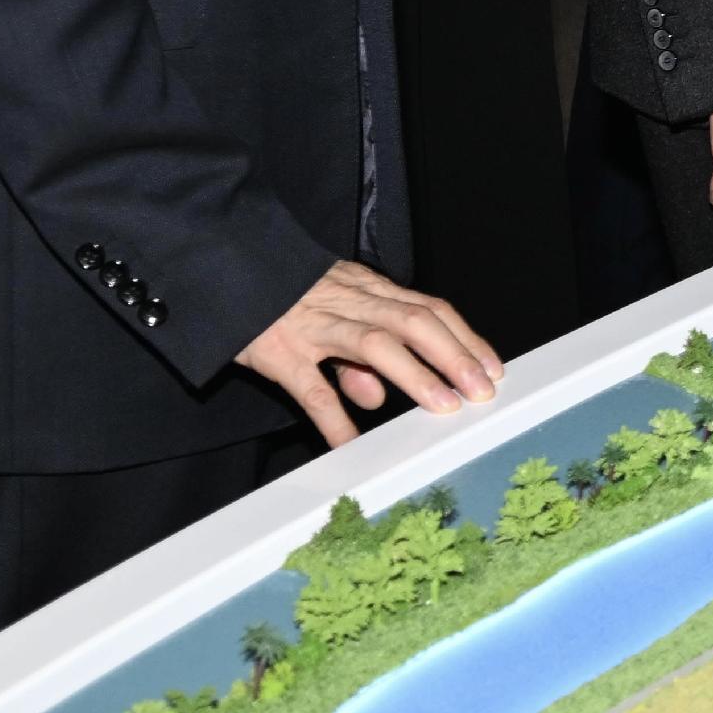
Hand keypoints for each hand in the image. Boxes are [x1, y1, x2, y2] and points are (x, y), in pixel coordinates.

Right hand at [235, 257, 503, 446]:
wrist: (221, 268)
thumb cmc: (279, 294)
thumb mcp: (327, 312)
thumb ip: (354, 355)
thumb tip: (377, 396)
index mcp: (365, 289)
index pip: (428, 309)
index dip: (464, 338)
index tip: (491, 368)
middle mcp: (348, 301)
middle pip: (414, 321)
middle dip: (455, 356)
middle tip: (482, 390)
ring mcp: (313, 325)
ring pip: (375, 342)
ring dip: (416, 374)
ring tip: (444, 405)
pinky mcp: (278, 351)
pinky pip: (312, 387)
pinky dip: (336, 417)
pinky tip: (352, 444)